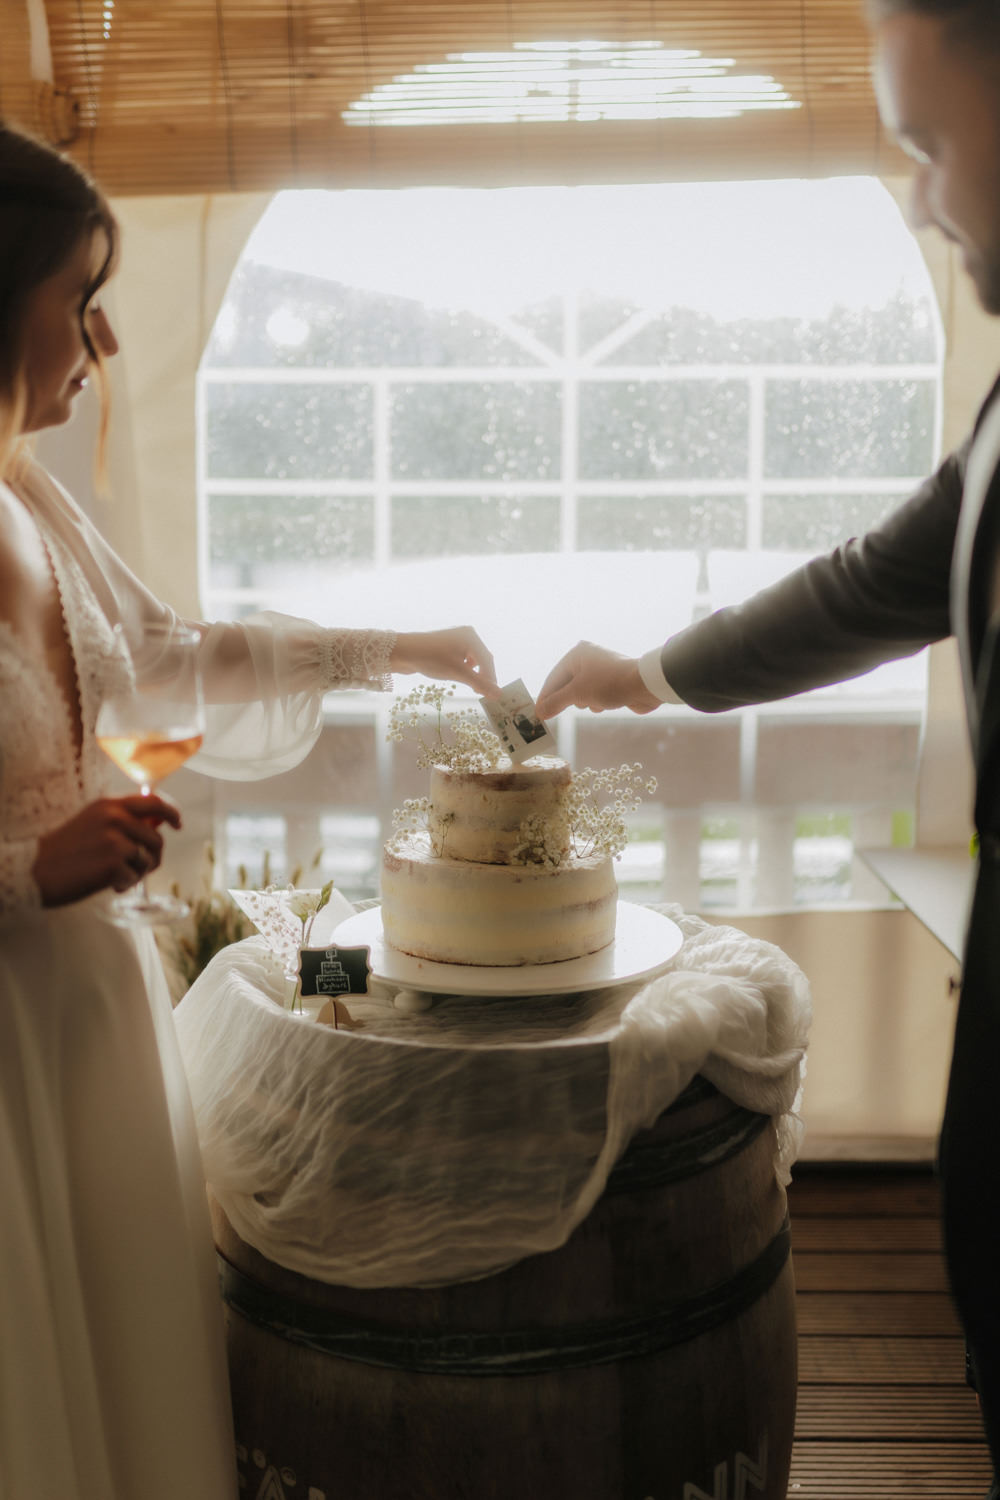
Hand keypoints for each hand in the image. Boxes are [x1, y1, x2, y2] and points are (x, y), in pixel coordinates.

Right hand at [32, 795, 181, 907]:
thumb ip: (121, 821)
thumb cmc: (64, 851)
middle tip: (141, 868)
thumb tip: (157, 826)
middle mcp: (115, 818)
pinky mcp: (114, 863)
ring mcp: (115, 840)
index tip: (177, 824)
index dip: (170, 813)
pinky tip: (108, 885)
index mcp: (108, 805)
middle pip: (156, 838)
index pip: (153, 802)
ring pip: (148, 860)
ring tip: (117, 877)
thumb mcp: (92, 823)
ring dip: (138, 873)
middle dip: (154, 856)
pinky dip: (125, 885)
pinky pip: (135, 878)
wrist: (35, 870)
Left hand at [391, 627, 500, 696]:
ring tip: (472, 687)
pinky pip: (462, 659)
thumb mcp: (458, 673)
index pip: (488, 660)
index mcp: (472, 637)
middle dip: (483, 676)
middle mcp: (466, 635)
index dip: (491, 678)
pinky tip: (459, 676)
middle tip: (482, 693)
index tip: (492, 695)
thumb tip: (499, 695)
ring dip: (474, 674)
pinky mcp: (447, 646)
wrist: (403, 652)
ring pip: (472, 660)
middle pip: (482, 659)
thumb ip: (480, 684)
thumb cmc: (432, 659)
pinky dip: (464, 669)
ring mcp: (456, 639)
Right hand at [535, 641, 659, 718]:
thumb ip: (556, 702)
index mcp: (576, 654)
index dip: (544, 697)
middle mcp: (587, 658)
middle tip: (556, 715)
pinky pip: (595, 694)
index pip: (553, 677)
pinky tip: (602, 706)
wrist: (645, 684)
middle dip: (567, 699)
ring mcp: (600, 669)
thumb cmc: (609, 684)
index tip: (536, 714)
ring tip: (591, 703)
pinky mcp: (611, 681)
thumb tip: (539, 712)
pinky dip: (596, 702)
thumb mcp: (577, 694)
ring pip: (581, 691)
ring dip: (584, 701)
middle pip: (566, 684)